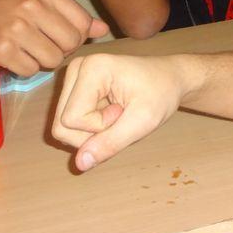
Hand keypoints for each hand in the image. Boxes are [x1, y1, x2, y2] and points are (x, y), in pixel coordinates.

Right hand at [0, 0, 107, 75]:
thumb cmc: (1, 8)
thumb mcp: (37, 1)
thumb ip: (71, 15)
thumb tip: (103, 29)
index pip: (83, 23)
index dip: (76, 37)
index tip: (59, 37)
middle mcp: (31, 6)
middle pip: (71, 43)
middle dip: (60, 51)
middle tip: (41, 46)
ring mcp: (15, 27)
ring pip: (52, 60)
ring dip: (41, 62)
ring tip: (25, 50)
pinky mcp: (0, 48)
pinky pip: (30, 70)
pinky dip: (23, 69)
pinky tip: (11, 57)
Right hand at [52, 53, 186, 170]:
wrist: (170, 79)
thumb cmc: (162, 94)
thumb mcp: (143, 121)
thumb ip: (111, 143)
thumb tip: (79, 164)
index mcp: (91, 68)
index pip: (71, 120)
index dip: (99, 128)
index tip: (124, 111)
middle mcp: (76, 68)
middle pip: (62, 125)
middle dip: (93, 133)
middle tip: (121, 115)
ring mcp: (73, 77)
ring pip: (63, 127)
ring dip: (93, 131)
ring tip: (118, 113)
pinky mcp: (75, 87)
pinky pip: (70, 123)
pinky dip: (91, 127)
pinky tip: (110, 112)